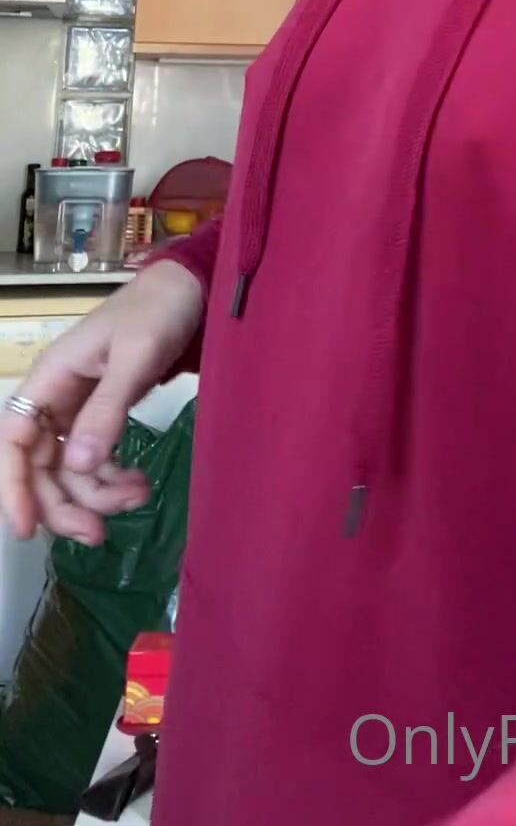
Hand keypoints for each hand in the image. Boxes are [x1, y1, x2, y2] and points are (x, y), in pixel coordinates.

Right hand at [0, 260, 204, 545]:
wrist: (189, 291)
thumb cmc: (158, 312)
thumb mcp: (135, 356)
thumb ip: (107, 408)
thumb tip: (78, 465)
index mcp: (51, 377)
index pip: (13, 439)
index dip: (13, 486)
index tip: (26, 527)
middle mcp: (56, 397)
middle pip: (40, 465)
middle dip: (64, 504)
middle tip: (99, 534)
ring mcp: (79, 408)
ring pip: (70, 469)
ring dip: (97, 495)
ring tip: (139, 496)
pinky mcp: (103, 415)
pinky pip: (95, 459)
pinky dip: (113, 479)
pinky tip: (141, 485)